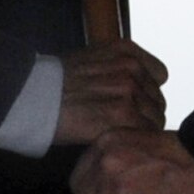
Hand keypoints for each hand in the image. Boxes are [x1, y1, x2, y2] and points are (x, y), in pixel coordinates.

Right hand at [51, 39, 167, 144]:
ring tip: (116, 135)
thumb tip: (140, 90)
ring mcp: (128, 91)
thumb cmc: (58, 82)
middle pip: (158, 102)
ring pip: (154, 121)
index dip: (146, 92)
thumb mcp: (94, 59)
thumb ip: (120, 69)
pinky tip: (115, 142)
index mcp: (126, 51)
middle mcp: (131, 67)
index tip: (132, 103)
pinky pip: (144, 134)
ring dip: (139, 131)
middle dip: (144, 114)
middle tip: (120, 124)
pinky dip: (133, 141)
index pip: (159, 76)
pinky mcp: (122, 116)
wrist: (34, 95)